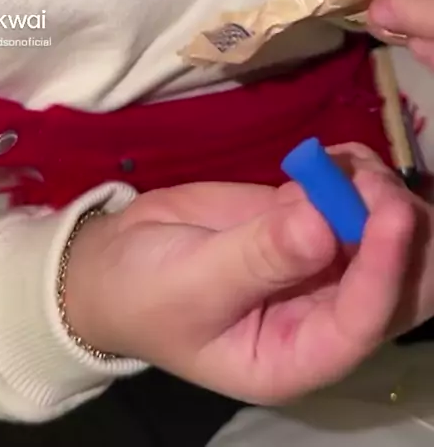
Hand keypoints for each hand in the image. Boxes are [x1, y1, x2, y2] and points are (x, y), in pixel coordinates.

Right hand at [64, 150, 417, 404]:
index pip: (361, 323)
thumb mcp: (190, 283)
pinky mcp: (307, 221)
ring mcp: (319, 263)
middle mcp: (321, 314)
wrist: (114, 261)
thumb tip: (321, 225)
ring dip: (377, 192)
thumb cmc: (144, 293)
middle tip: (364, 181)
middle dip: (398, 231)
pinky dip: (356, 172)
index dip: (384, 269)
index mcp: (295, 356)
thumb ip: (255, 258)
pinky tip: (332, 157)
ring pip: (385, 234)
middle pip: (400, 287)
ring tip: (339, 162)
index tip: (389, 212)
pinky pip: (354, 198)